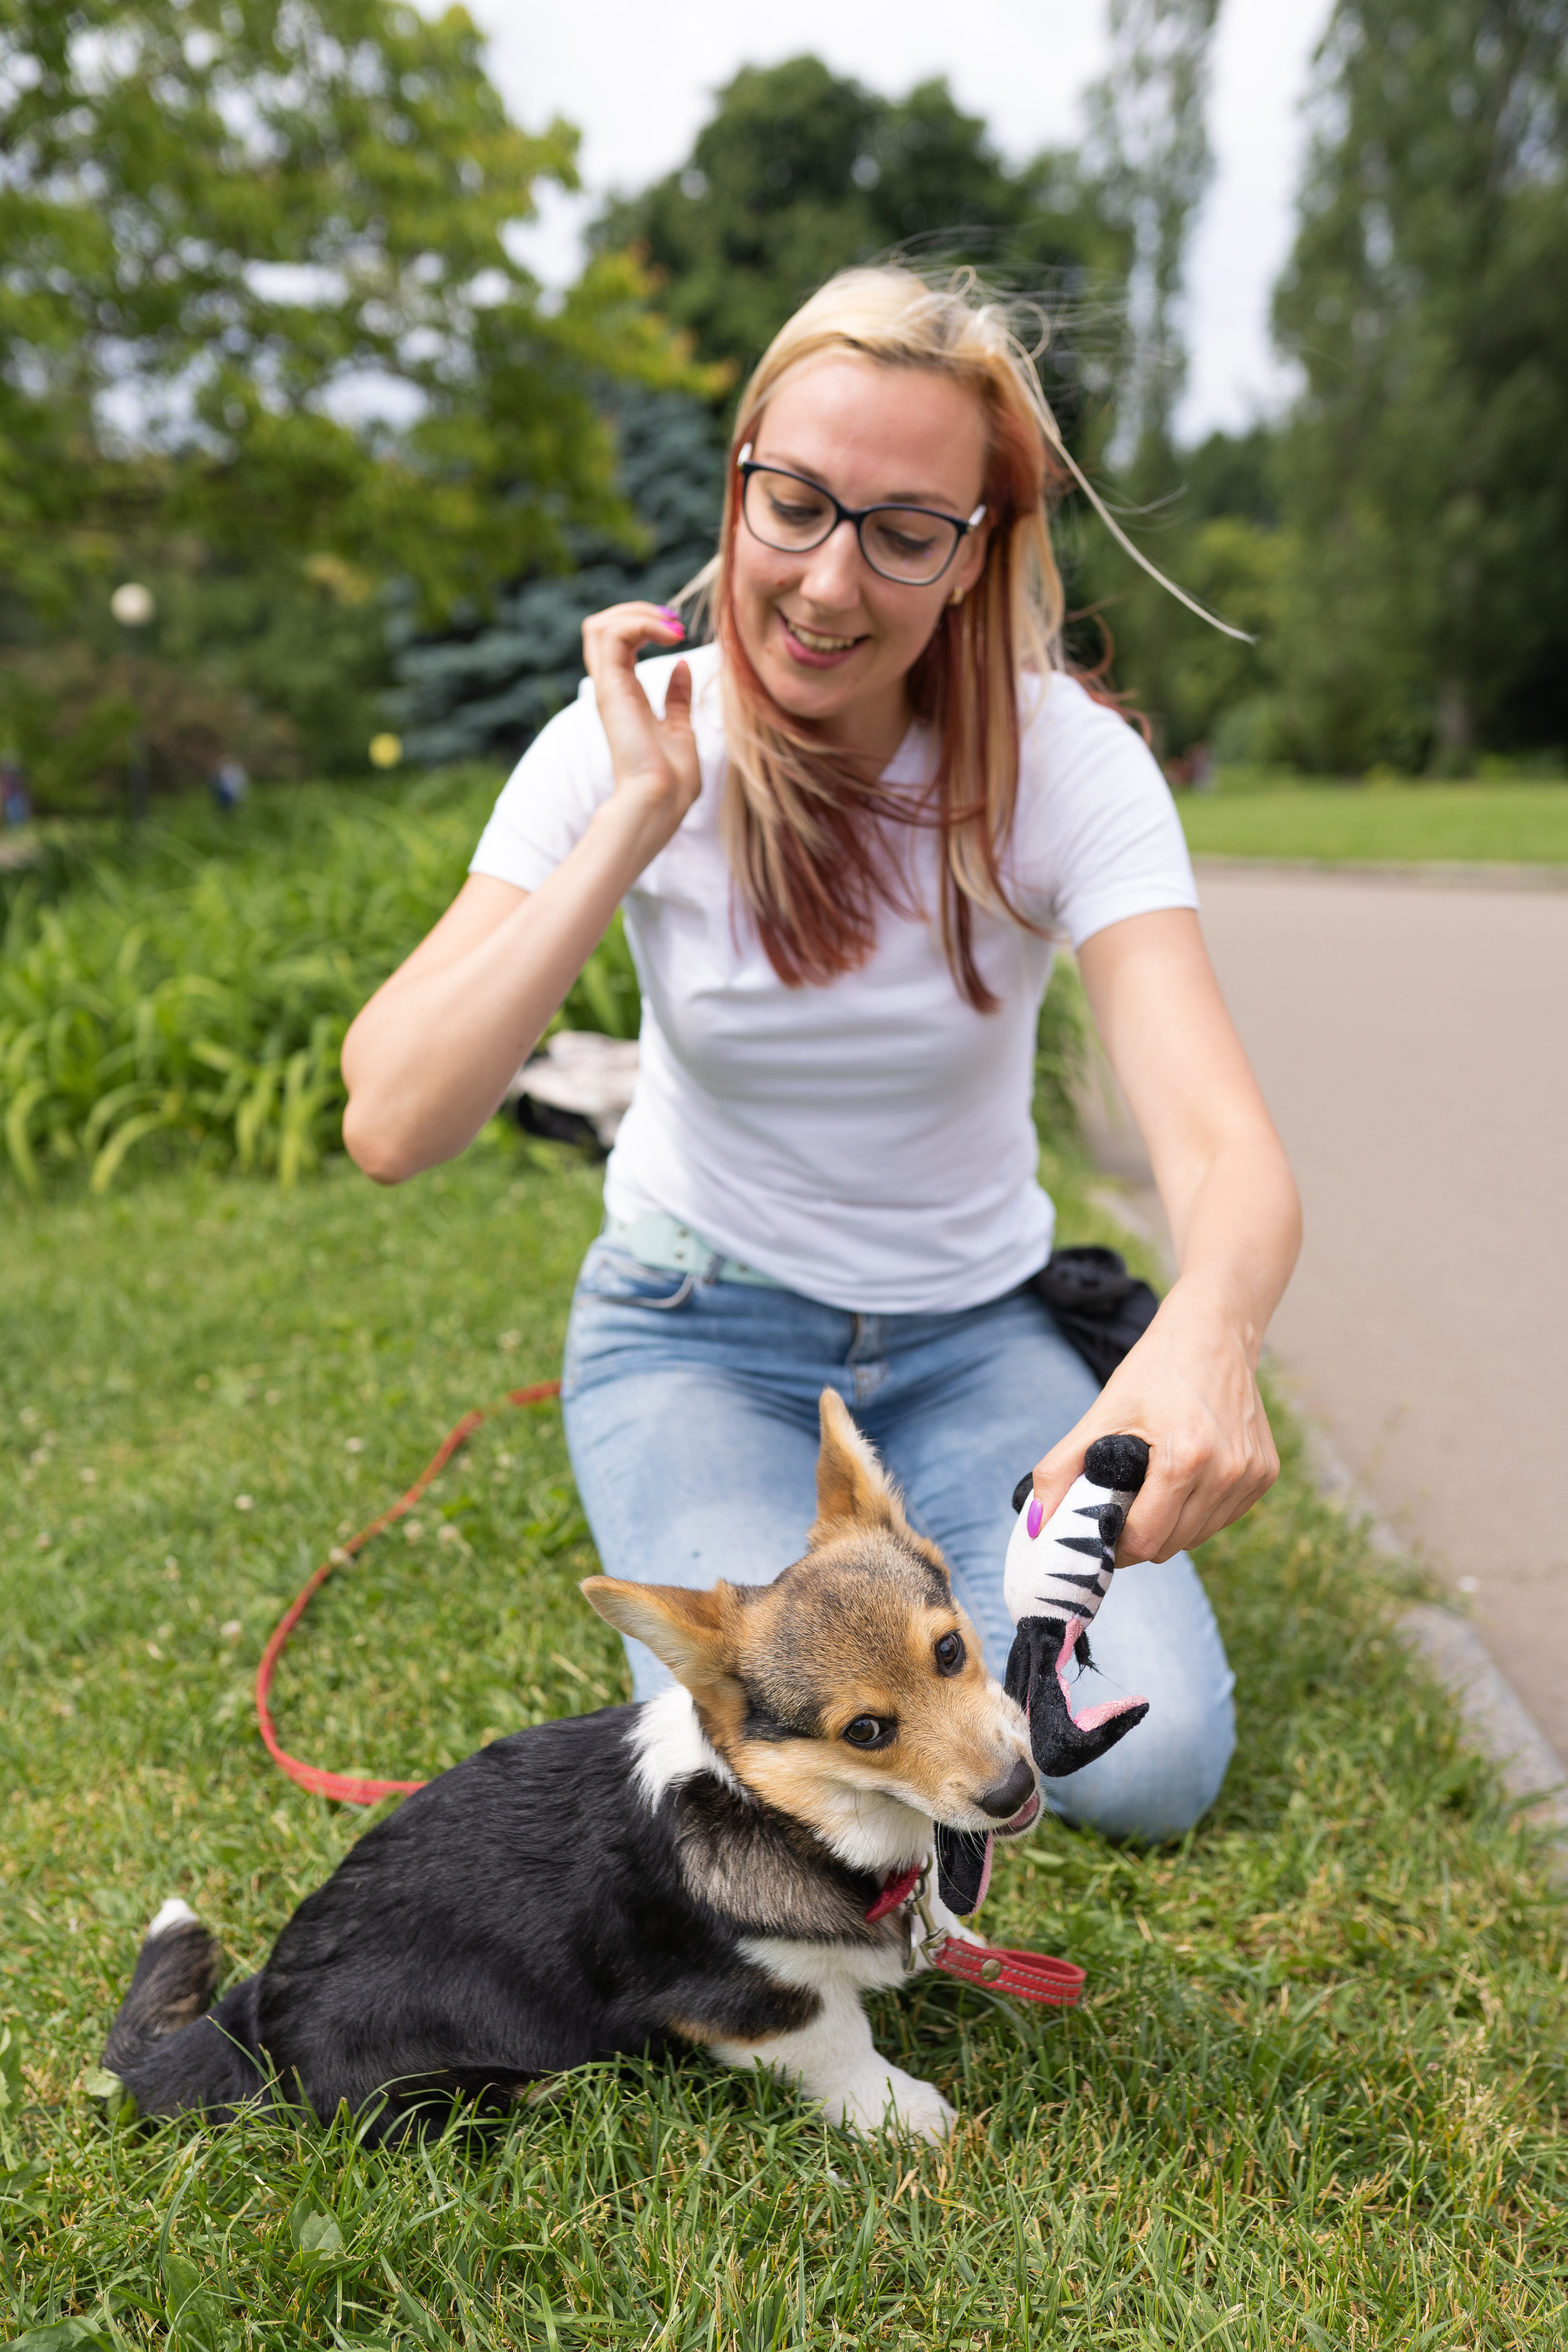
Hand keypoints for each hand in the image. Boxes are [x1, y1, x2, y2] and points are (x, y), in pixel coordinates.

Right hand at [580, 601, 700, 851]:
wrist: (661, 801)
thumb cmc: (672, 779)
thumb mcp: (681, 728)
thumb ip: (677, 698)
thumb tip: (681, 666)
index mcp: (625, 694)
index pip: (619, 641)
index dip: (645, 624)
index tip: (679, 633)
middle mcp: (612, 688)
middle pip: (602, 627)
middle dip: (639, 612)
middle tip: (675, 624)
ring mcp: (608, 688)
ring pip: (599, 625)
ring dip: (638, 614)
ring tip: (671, 628)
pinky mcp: (610, 690)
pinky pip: (612, 636)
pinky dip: (640, 624)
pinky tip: (668, 637)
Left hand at [1027, 1279, 1279, 1563]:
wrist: (1215, 1331)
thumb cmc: (1154, 1368)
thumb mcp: (1102, 1412)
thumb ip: (1061, 1469)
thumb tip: (1036, 1525)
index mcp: (1186, 1458)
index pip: (1145, 1540)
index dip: (1114, 1543)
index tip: (1099, 1528)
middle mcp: (1227, 1472)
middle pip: (1171, 1546)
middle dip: (1139, 1536)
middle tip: (1119, 1509)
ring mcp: (1252, 1475)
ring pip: (1197, 1537)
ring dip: (1169, 1527)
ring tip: (1150, 1490)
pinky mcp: (1265, 1474)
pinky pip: (1222, 1519)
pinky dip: (1197, 1512)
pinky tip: (1182, 1480)